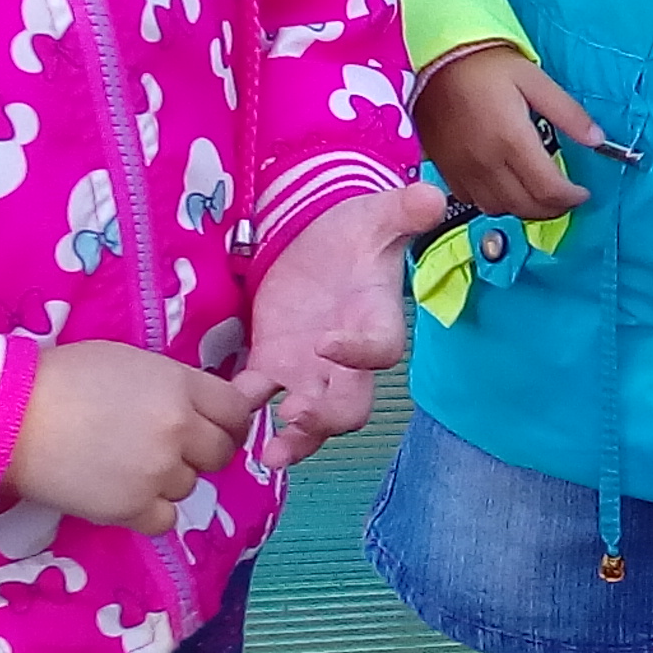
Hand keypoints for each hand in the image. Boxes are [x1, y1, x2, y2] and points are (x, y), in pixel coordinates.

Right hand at [3, 340, 256, 532]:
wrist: (8, 417)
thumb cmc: (63, 380)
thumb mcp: (131, 362)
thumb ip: (176, 385)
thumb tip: (207, 408)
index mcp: (180, 386)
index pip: (237, 412)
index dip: (227, 421)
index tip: (212, 427)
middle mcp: (178, 430)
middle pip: (220, 454)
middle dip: (200, 452)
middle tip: (165, 448)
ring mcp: (158, 472)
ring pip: (189, 486)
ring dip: (166, 480)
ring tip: (124, 463)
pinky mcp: (132, 509)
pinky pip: (164, 519)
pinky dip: (147, 511)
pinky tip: (119, 491)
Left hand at [236, 183, 448, 461]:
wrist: (320, 238)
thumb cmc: (355, 230)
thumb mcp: (377, 214)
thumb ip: (403, 209)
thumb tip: (431, 197)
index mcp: (376, 320)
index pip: (380, 349)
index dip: (360, 354)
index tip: (330, 344)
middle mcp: (347, 357)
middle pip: (349, 405)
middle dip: (327, 419)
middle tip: (297, 417)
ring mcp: (309, 367)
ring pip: (309, 418)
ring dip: (294, 440)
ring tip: (270, 455)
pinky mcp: (273, 363)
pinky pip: (259, 397)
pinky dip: (241, 408)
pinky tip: (221, 411)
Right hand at [413, 46, 599, 221]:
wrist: (436, 57)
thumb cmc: (487, 64)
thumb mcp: (535, 80)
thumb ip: (568, 113)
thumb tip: (598, 139)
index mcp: (511, 140)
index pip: (548, 189)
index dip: (571, 198)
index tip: (583, 193)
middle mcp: (486, 162)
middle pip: (525, 207)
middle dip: (552, 208)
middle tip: (566, 198)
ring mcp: (462, 169)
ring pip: (498, 210)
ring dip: (523, 208)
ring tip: (538, 194)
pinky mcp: (445, 169)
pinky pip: (472, 201)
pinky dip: (494, 202)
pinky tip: (505, 186)